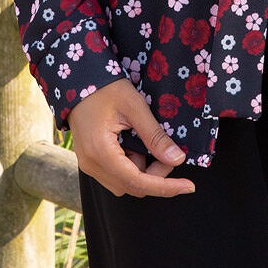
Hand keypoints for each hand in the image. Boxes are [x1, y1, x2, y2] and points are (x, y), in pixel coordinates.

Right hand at [67, 79, 195, 198]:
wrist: (79, 80)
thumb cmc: (106, 88)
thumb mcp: (135, 107)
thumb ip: (155, 136)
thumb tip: (177, 159)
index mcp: (101, 153)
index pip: (138, 182)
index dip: (166, 187)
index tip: (189, 186)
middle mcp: (92, 165)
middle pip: (132, 186)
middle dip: (156, 175)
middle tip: (169, 152)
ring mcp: (89, 164)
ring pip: (124, 183)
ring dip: (143, 170)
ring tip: (147, 141)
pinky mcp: (91, 160)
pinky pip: (116, 174)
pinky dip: (132, 165)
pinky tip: (135, 143)